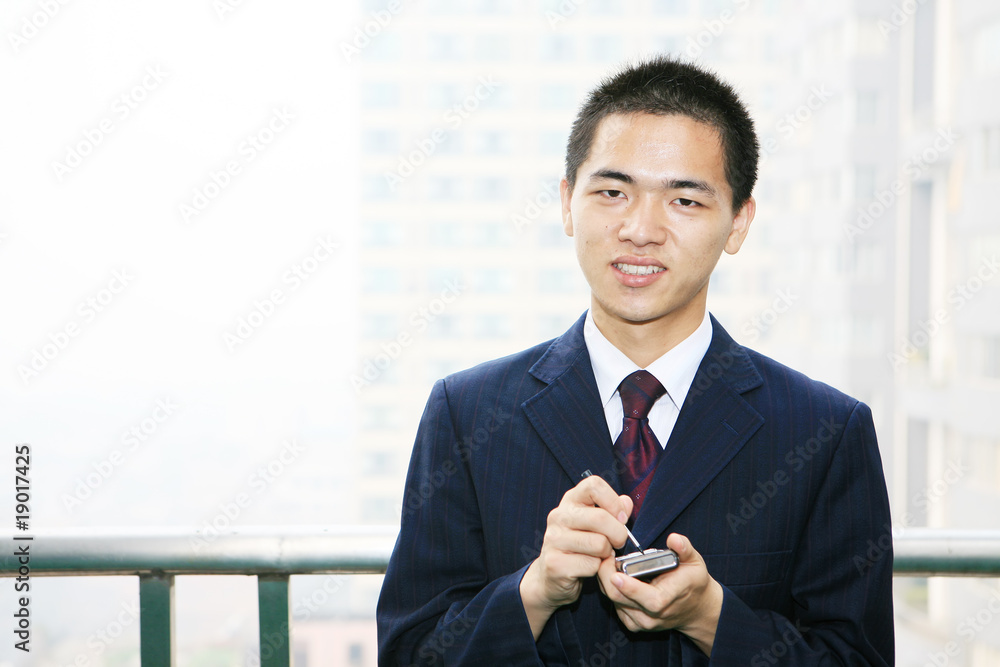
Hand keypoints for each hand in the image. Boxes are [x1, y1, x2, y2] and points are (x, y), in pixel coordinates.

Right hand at [519, 475, 632, 639]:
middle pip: (600, 517)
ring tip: (600, 555)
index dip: (613, 501)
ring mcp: (554, 539)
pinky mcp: (555, 563)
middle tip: (617, 543)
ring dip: (606, 553)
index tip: (621, 518)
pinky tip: (588, 568)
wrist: (551, 577)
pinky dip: (597, 569)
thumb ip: (612, 511)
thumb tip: (626, 502)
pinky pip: (591, 565)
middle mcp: (559, 516)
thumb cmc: (579, 547)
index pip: (593, 485)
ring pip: (599, 543)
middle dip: (618, 534)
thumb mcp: (596, 524)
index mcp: (570, 501)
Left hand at [597, 533, 722, 655]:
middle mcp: (653, 615)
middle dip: (607, 576)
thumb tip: (674, 539)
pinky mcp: (634, 623)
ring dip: (606, 581)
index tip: (616, 573)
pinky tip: (614, 577)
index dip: (630, 587)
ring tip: (609, 563)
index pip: (648, 599)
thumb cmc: (692, 582)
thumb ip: (684, 549)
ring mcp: (642, 622)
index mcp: (667, 599)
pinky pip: (615, 606)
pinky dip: (610, 590)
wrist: (695, 608)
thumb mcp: (694, 562)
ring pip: (613, 601)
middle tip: (606, 555)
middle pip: (620, 598)